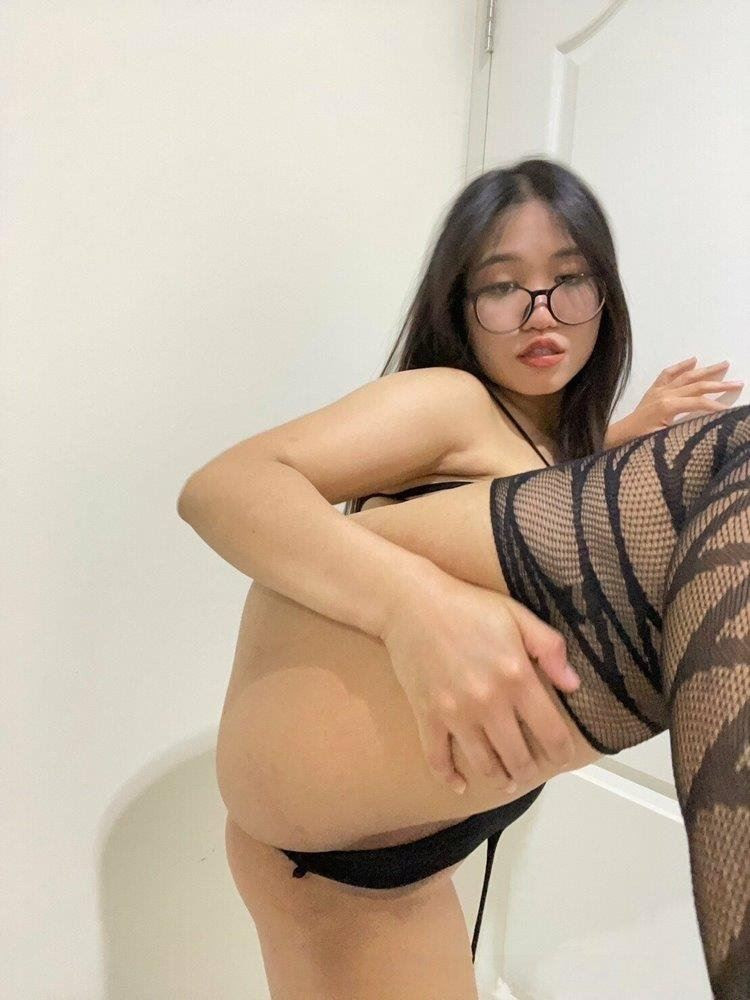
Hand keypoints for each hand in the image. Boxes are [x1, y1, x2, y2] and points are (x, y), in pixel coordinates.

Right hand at [380, 573, 580, 794]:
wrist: (411, 604)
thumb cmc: (468, 606)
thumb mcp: (518, 616)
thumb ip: (550, 649)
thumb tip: (573, 685)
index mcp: (517, 677)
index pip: (550, 731)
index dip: (561, 752)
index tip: (563, 757)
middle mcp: (489, 702)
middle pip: (517, 756)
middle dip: (528, 770)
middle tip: (531, 771)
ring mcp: (455, 713)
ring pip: (483, 764)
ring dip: (498, 778)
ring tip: (505, 781)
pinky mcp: (427, 716)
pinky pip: (438, 758)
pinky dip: (449, 777)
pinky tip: (460, 785)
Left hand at [627, 357, 743, 436]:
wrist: (621, 436)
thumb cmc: (641, 441)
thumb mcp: (665, 439)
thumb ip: (685, 428)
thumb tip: (704, 424)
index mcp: (669, 406)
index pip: (700, 403)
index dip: (717, 405)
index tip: (730, 409)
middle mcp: (665, 394)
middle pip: (698, 386)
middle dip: (720, 384)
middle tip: (738, 382)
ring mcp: (659, 390)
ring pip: (687, 377)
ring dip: (706, 370)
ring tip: (724, 364)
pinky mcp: (653, 390)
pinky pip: (668, 374)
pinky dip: (681, 366)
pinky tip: (693, 360)